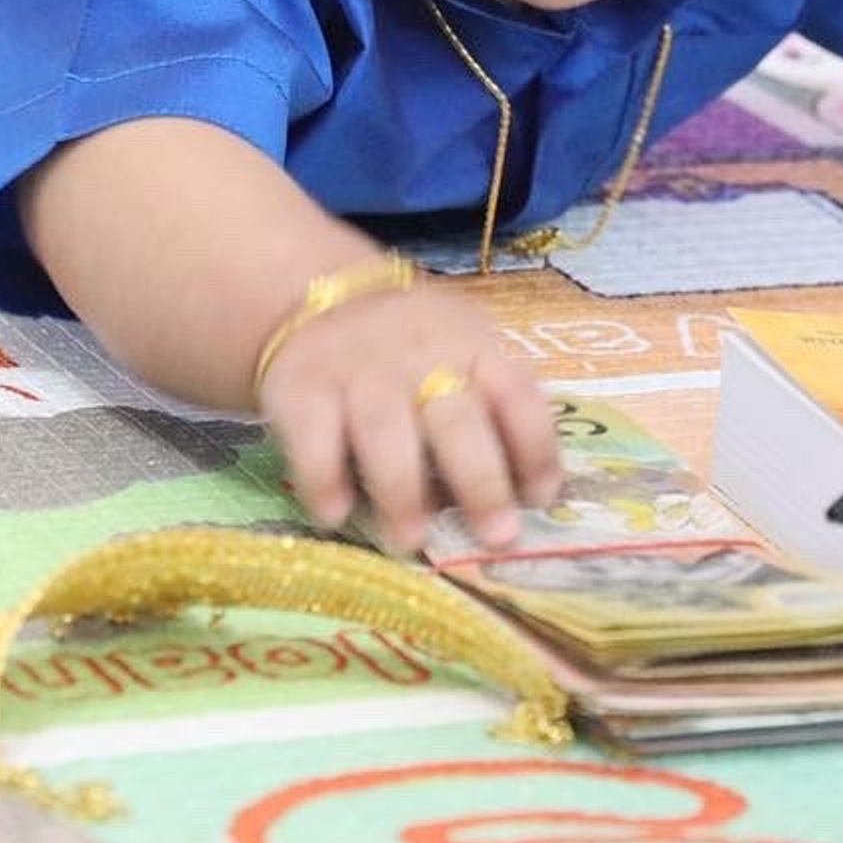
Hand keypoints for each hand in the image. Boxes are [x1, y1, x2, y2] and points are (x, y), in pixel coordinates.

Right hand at [254, 283, 561, 553]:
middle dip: (480, 481)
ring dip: (401, 490)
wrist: (321, 300)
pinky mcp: (302, 389)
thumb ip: (490, 414)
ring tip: (411, 541)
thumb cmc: (415, 351)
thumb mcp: (464, 355)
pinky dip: (323, 477)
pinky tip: (336, 515)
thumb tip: (518, 501)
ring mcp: (359, 373)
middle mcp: (421, 359)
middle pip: (456, 420)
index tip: (541, 499)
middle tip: (496, 537)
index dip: (534, 446)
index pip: (516, 393)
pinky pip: (313, 436)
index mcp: (473, 350)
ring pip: (385, 430)